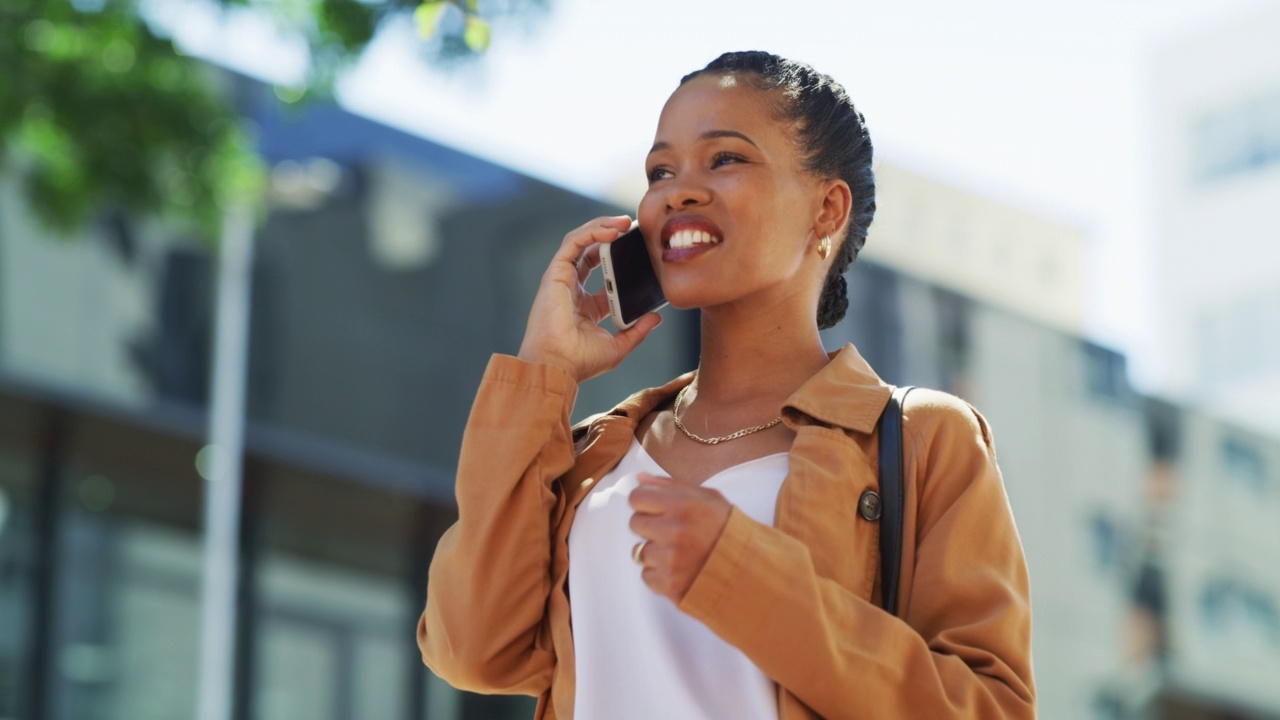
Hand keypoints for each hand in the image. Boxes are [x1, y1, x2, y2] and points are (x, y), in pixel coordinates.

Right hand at [516, 216, 662, 382]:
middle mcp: (572, 288)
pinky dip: (591, 232)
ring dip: (602, 226)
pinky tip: (611, 230)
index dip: (621, 259)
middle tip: (635, 228)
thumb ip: (637, 330)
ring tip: (625, 222)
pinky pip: (574, 243)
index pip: (604, 274)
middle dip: (612, 235)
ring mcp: (563, 279)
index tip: (642, 251)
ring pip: (581, 241)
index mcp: (585, 305)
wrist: (557, 366)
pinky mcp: (556, 273)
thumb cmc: (580, 362)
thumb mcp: (618, 346)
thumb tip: (656, 317)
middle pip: (592, 251)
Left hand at [628, 473, 732, 602]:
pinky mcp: (669, 584)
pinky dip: (660, 574)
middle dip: (650, 526)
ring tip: (681, 553)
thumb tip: (639, 478)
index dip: (646, 503)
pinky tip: (680, 569)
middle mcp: (674, 530)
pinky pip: (646, 575)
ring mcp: (670, 559)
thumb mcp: (708, 498)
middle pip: (635, 523)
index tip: (658, 509)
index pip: (637, 497)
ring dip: (656, 552)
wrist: (751, 570)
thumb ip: (670, 485)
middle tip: (673, 532)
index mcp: (683, 505)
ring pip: (639, 551)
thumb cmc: (728, 530)